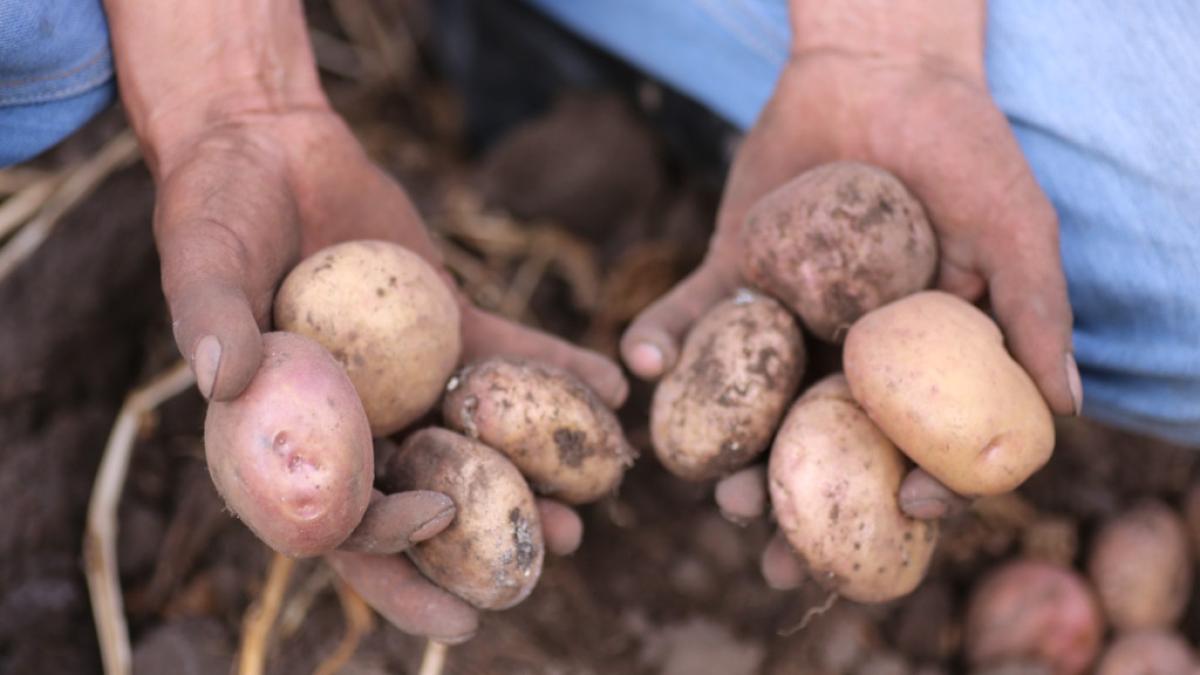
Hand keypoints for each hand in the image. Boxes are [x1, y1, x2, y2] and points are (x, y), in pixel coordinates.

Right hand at [152, 108, 625, 637]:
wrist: (270, 144)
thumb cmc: (216, 208)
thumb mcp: (201, 257)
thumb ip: (209, 316)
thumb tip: (220, 380)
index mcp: (293, 434)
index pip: (341, 511)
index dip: (387, 534)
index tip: (437, 520)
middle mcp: (358, 419)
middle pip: (428, 492)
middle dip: (492, 528)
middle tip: (557, 548)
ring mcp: (408, 375)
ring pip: (479, 435)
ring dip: (539, 461)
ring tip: (601, 480)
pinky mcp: (447, 324)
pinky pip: (505, 356)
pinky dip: (556, 371)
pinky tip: (611, 386)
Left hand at [623, 36, 1078, 578]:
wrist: (875, 68)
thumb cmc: (962, 143)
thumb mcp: (1013, 223)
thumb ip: (1033, 309)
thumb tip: (1064, 410)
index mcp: (919, 356)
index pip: (920, 440)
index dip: (918, 487)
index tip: (908, 512)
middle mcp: (849, 350)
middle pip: (825, 446)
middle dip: (802, 507)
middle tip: (778, 555)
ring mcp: (787, 317)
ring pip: (753, 402)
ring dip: (729, 451)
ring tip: (714, 490)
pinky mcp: (733, 275)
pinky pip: (693, 317)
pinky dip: (664, 339)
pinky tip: (642, 363)